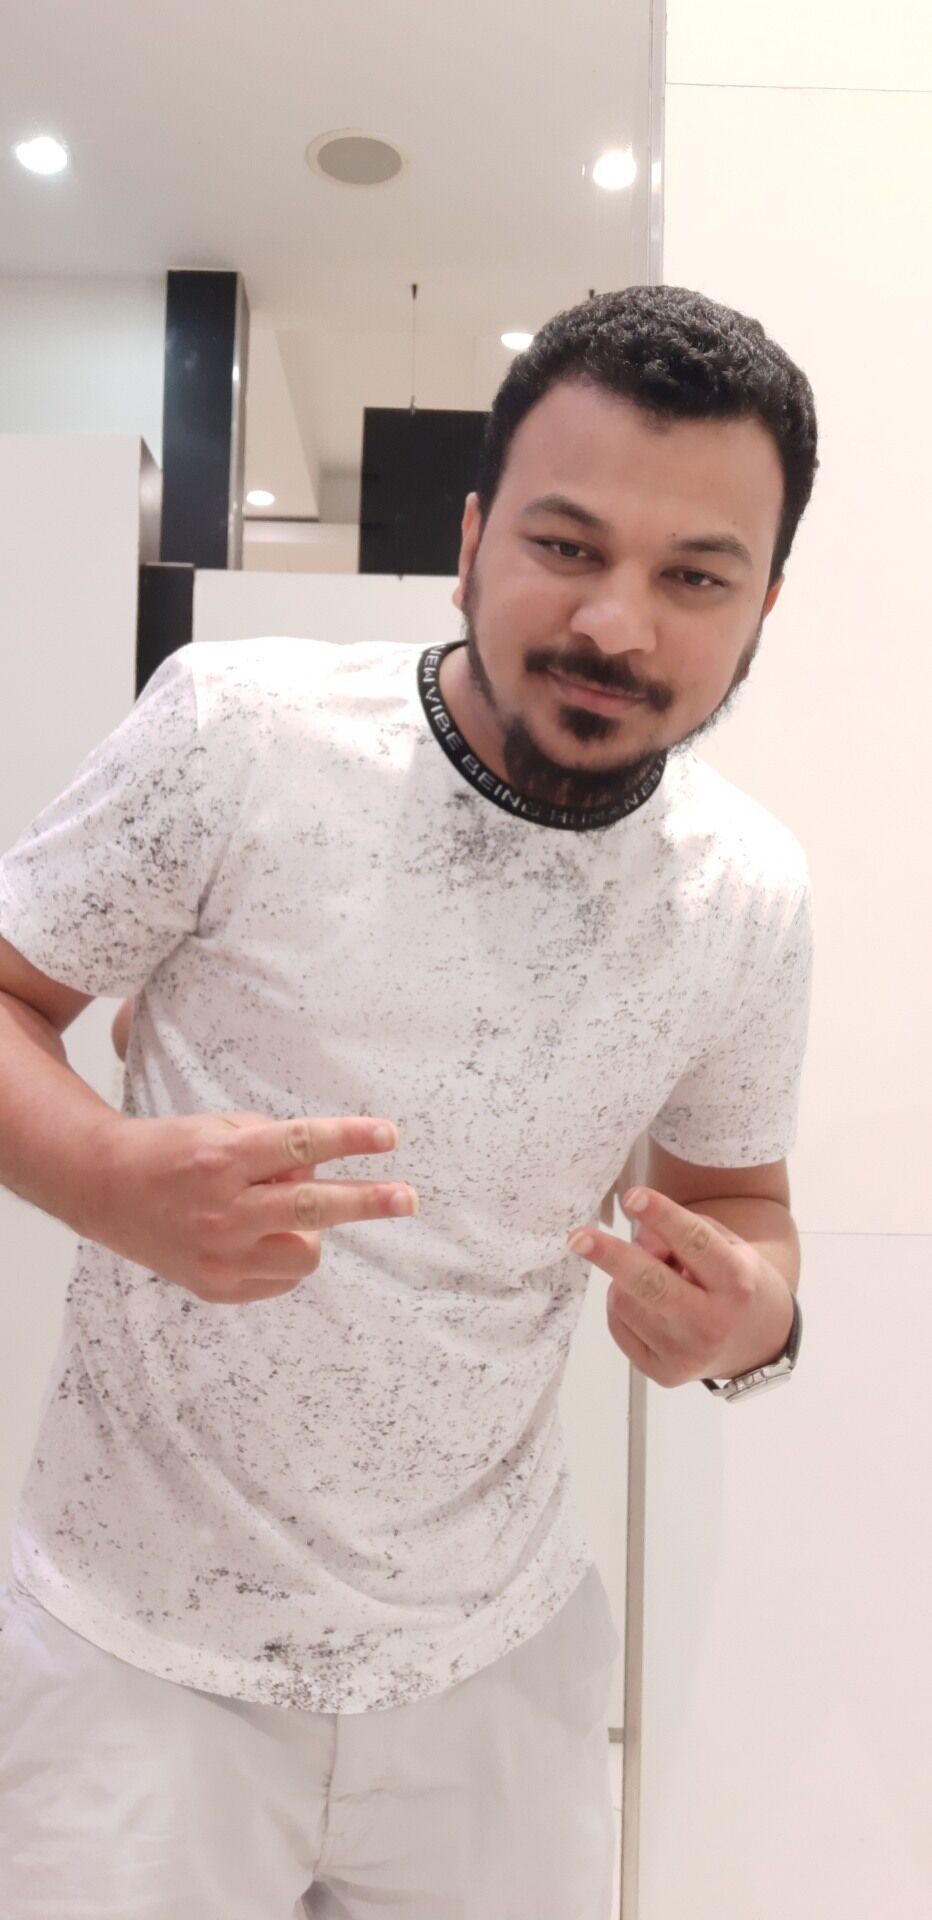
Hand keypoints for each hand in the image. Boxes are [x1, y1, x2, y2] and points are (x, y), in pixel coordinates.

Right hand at [90, 1110, 417, 1304]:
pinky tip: (253, 1236)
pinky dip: (282, 1256)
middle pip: (312, 1209)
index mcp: (223, 1160)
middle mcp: (222, 1211)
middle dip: (367, 1203)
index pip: (300, 1145)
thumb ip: (276, 1147)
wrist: (105, 1191)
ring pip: (304, 1253)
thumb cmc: (173, 1151)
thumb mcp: (221, 1128)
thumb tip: (322, 1175)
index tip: (390, 1136)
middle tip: (407, 1198)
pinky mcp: (216, 1288)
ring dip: (308, 1231)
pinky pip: (280, 1278)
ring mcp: (219, 1256)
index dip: (349, 1140)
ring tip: (277, 1213)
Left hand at [566, 1187, 793, 1387]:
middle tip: (577, 1236)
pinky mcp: (664, 1374)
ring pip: (625, 1303)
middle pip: (650, 1284)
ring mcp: (686, 1354)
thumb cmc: (736, 1282)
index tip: (632, 1196)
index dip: (662, 1217)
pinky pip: (619, 1327)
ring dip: (622, 1280)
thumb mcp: (726, 1244)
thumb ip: (685, 1230)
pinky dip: (622, 1306)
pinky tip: (646, 1306)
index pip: (695, 1243)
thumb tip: (637, 1239)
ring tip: (650, 1278)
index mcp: (736, 1282)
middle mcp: (712, 1323)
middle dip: (609, 1256)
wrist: (758, 1344)